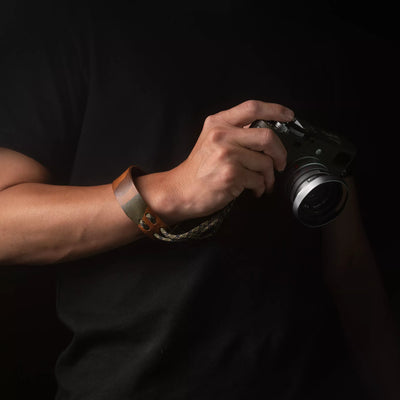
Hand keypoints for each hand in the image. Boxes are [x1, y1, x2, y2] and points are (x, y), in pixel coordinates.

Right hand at [135, 100, 293, 224]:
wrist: (180, 190)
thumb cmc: (199, 169)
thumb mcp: (211, 140)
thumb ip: (235, 132)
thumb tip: (267, 133)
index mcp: (218, 123)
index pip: (253, 108)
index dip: (275, 110)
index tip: (289, 116)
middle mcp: (222, 135)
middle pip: (267, 136)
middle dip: (280, 153)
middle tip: (280, 163)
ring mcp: (226, 155)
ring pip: (265, 162)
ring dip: (268, 177)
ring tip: (262, 183)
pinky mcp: (231, 174)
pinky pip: (258, 179)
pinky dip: (260, 187)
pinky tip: (253, 190)